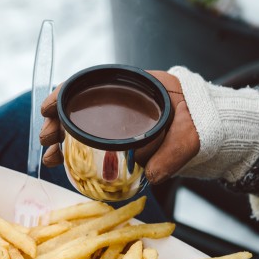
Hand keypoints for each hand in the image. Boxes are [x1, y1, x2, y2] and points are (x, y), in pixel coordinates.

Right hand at [38, 71, 198, 184]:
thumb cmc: (201, 121)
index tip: (48, 108)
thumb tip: (151, 175)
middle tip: (46, 139)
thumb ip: (174, 153)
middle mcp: (121, 101)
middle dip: (56, 123)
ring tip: (50, 157)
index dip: (64, 94)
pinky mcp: (119, 139)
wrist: (212, 128)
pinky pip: (92, 143)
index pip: (90, 84)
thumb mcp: (191, 135)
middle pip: (78, 107)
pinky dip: (75, 152)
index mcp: (134, 86)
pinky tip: (64, 163)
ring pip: (80, 128)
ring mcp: (118, 121)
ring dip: (62, 141)